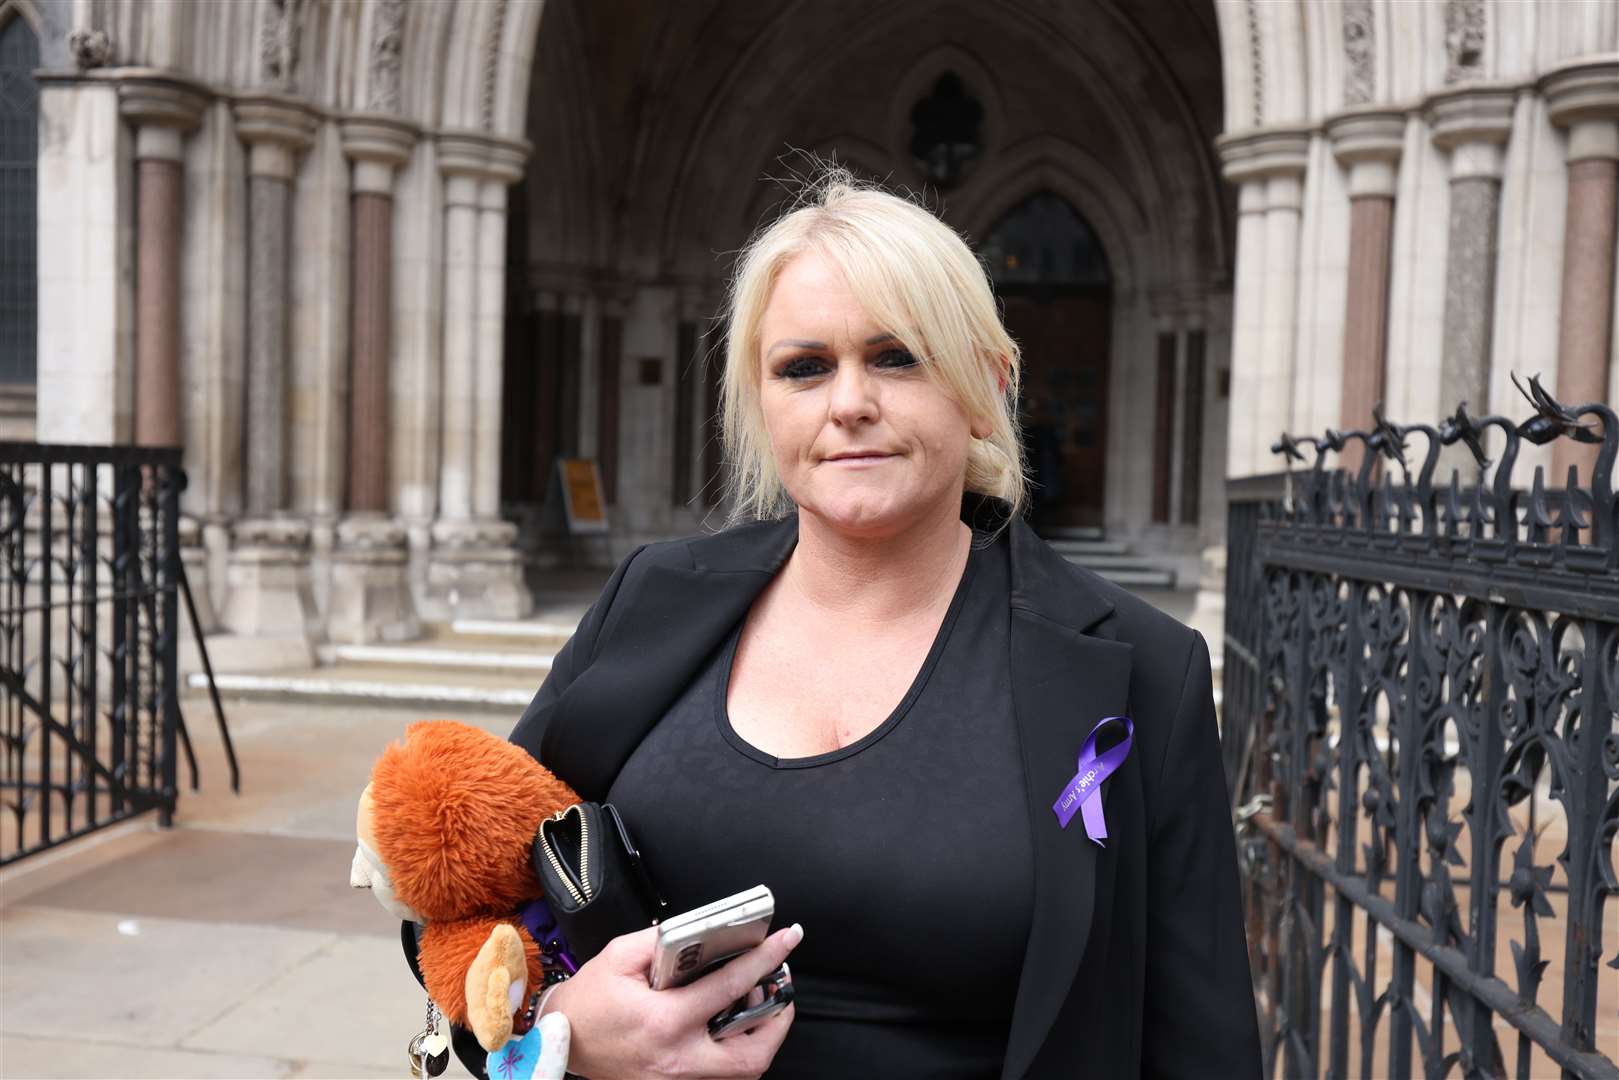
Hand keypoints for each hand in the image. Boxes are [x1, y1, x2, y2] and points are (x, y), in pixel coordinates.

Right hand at [541, 923, 802, 1078]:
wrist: (562, 1042)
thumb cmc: (588, 1001)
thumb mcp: (620, 956)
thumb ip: (664, 940)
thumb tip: (704, 929)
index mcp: (665, 1021)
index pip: (729, 986)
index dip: (764, 959)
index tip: (787, 939)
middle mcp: (678, 1059)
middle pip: (751, 1053)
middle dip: (777, 1020)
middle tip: (782, 987)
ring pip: (742, 1072)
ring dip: (761, 1039)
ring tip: (762, 1005)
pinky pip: (721, 1076)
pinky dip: (738, 1054)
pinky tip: (735, 1027)